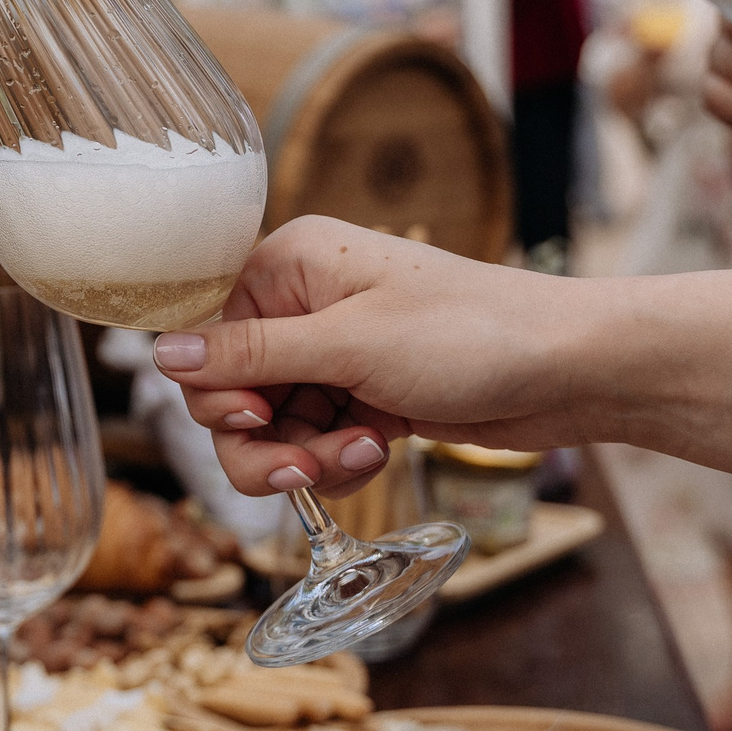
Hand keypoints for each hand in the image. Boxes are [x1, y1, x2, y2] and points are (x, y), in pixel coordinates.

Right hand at [151, 217, 589, 499]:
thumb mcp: (351, 344)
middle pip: (229, 391)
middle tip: (302, 467)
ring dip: (304, 457)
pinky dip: (335, 461)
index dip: (217, 388)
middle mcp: (304, 305)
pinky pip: (314, 443)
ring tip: (360, 456)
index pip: (205, 333)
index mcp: (291, 264)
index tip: (255, 417)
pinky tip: (378, 453)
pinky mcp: (365, 398)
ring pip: (270, 428)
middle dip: (261, 440)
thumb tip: (160, 353)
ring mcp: (335, 355)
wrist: (571, 369)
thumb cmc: (472, 333)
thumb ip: (252, 354)